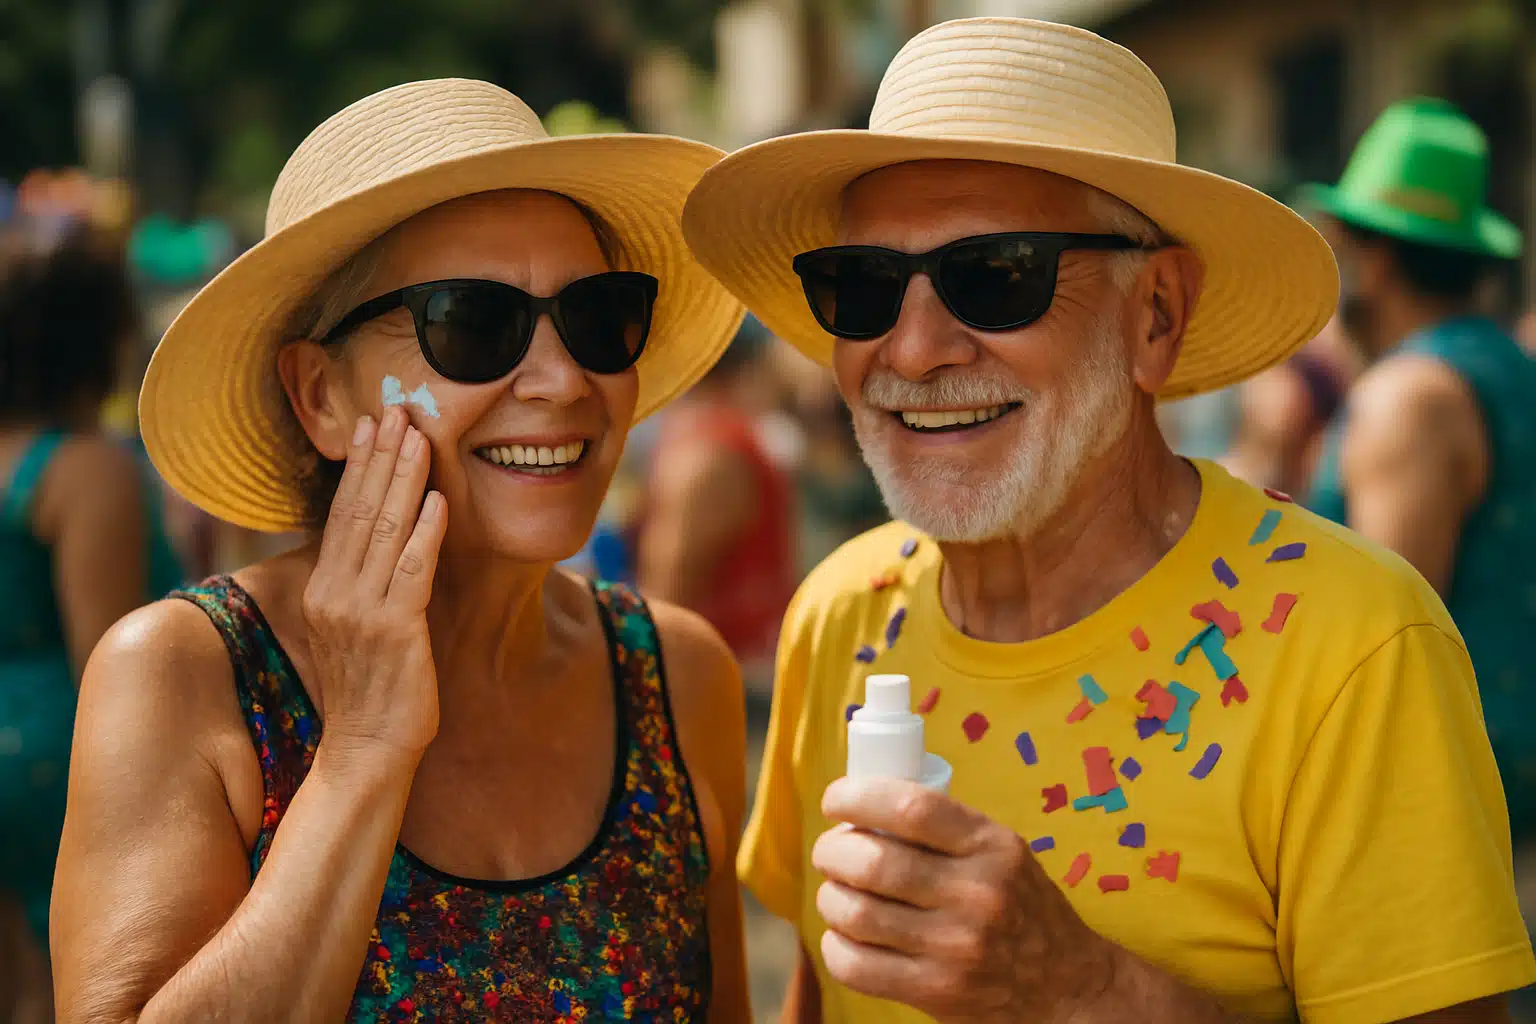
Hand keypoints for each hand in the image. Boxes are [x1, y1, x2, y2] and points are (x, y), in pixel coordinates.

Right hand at [303, 407, 446, 761]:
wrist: (368, 749)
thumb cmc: (372, 690)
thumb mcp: (356, 628)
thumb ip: (363, 583)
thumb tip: (385, 537)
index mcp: (323, 589)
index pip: (341, 514)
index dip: (359, 467)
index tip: (371, 425)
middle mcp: (334, 593)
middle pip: (359, 510)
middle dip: (381, 458)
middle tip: (396, 412)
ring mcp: (362, 611)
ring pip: (385, 531)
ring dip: (405, 480)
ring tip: (418, 438)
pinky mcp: (395, 630)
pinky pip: (412, 570)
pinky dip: (425, 533)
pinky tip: (438, 502)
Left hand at [813, 777, 1115, 1022]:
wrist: (1065, 987)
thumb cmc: (1021, 907)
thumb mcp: (1003, 853)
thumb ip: (945, 830)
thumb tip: (862, 809)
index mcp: (992, 847)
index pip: (911, 808)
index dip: (858, 797)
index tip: (835, 800)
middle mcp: (976, 894)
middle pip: (872, 862)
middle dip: (832, 851)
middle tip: (830, 852)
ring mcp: (955, 947)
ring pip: (855, 914)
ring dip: (830, 898)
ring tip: (836, 893)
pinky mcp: (936, 992)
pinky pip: (857, 966)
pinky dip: (836, 946)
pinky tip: (845, 936)